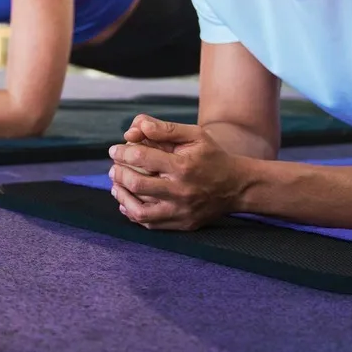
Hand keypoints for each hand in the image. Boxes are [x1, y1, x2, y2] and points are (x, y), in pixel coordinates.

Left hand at [107, 116, 248, 230]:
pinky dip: (133, 213)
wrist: (237, 187)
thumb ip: (165, 129)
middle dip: (119, 173)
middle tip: (114, 168)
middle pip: (137, 183)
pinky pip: (150, 224)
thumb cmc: (213, 157)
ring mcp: (180, 211)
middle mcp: (180, 191)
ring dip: (121, 196)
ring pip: (139, 211)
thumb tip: (136, 127)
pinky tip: (127, 203)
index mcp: (183, 166)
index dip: (122, 152)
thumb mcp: (195, 135)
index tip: (115, 150)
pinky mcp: (182, 224)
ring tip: (116, 186)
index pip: (142, 157)